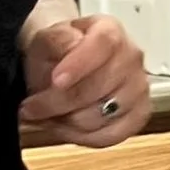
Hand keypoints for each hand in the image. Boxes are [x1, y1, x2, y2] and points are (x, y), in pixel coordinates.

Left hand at [21, 15, 147, 146]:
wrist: (64, 67)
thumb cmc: (57, 53)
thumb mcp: (46, 39)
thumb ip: (56, 40)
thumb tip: (71, 46)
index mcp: (111, 31)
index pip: (104, 45)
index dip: (80, 65)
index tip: (55, 81)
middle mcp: (132, 58)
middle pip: (100, 86)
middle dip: (59, 102)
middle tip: (31, 107)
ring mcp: (139, 89)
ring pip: (102, 116)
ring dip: (67, 122)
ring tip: (46, 116)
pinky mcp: (138, 116)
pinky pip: (110, 136)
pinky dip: (82, 137)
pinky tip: (65, 128)